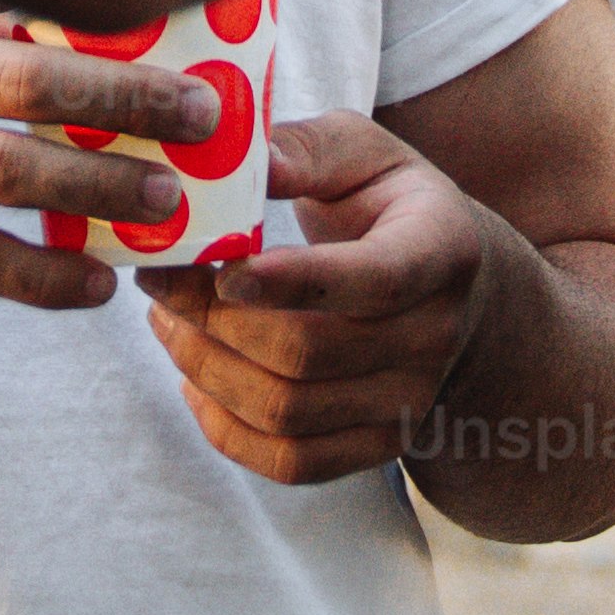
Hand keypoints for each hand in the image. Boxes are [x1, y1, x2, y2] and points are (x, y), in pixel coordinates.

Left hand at [141, 108, 508, 484]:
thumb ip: (306, 151)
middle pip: (308, 353)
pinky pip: (291, 463)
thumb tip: (245, 161)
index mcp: (441, 249)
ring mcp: (409, 401)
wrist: (454, 291)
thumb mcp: (364, 155)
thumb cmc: (389, 207)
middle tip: (160, 279)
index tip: (222, 270)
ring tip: (167, 321)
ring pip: (288, 412)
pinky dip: (227, 430)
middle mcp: (435, 336)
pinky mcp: (378, 446)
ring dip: (206, 369)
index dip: (294, 281)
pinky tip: (196, 381)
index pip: (374, 278)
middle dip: (213, 318)